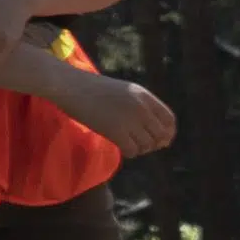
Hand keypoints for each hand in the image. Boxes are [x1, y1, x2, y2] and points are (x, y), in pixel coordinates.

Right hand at [60, 75, 176, 157]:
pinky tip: (121, 147)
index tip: (162, 140)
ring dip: (141, 148)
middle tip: (142, 144)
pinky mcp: (115, 131)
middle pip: (161, 135)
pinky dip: (130, 153)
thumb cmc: (94, 89)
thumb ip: (141, 105)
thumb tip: (156, 130)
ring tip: (129, 143)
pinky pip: (133, 150)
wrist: (70, 86)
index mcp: (145, 96)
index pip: (169, 119)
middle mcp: (141, 107)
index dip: (168, 133)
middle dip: (155, 143)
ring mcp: (129, 119)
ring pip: (148, 145)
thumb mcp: (124, 91)